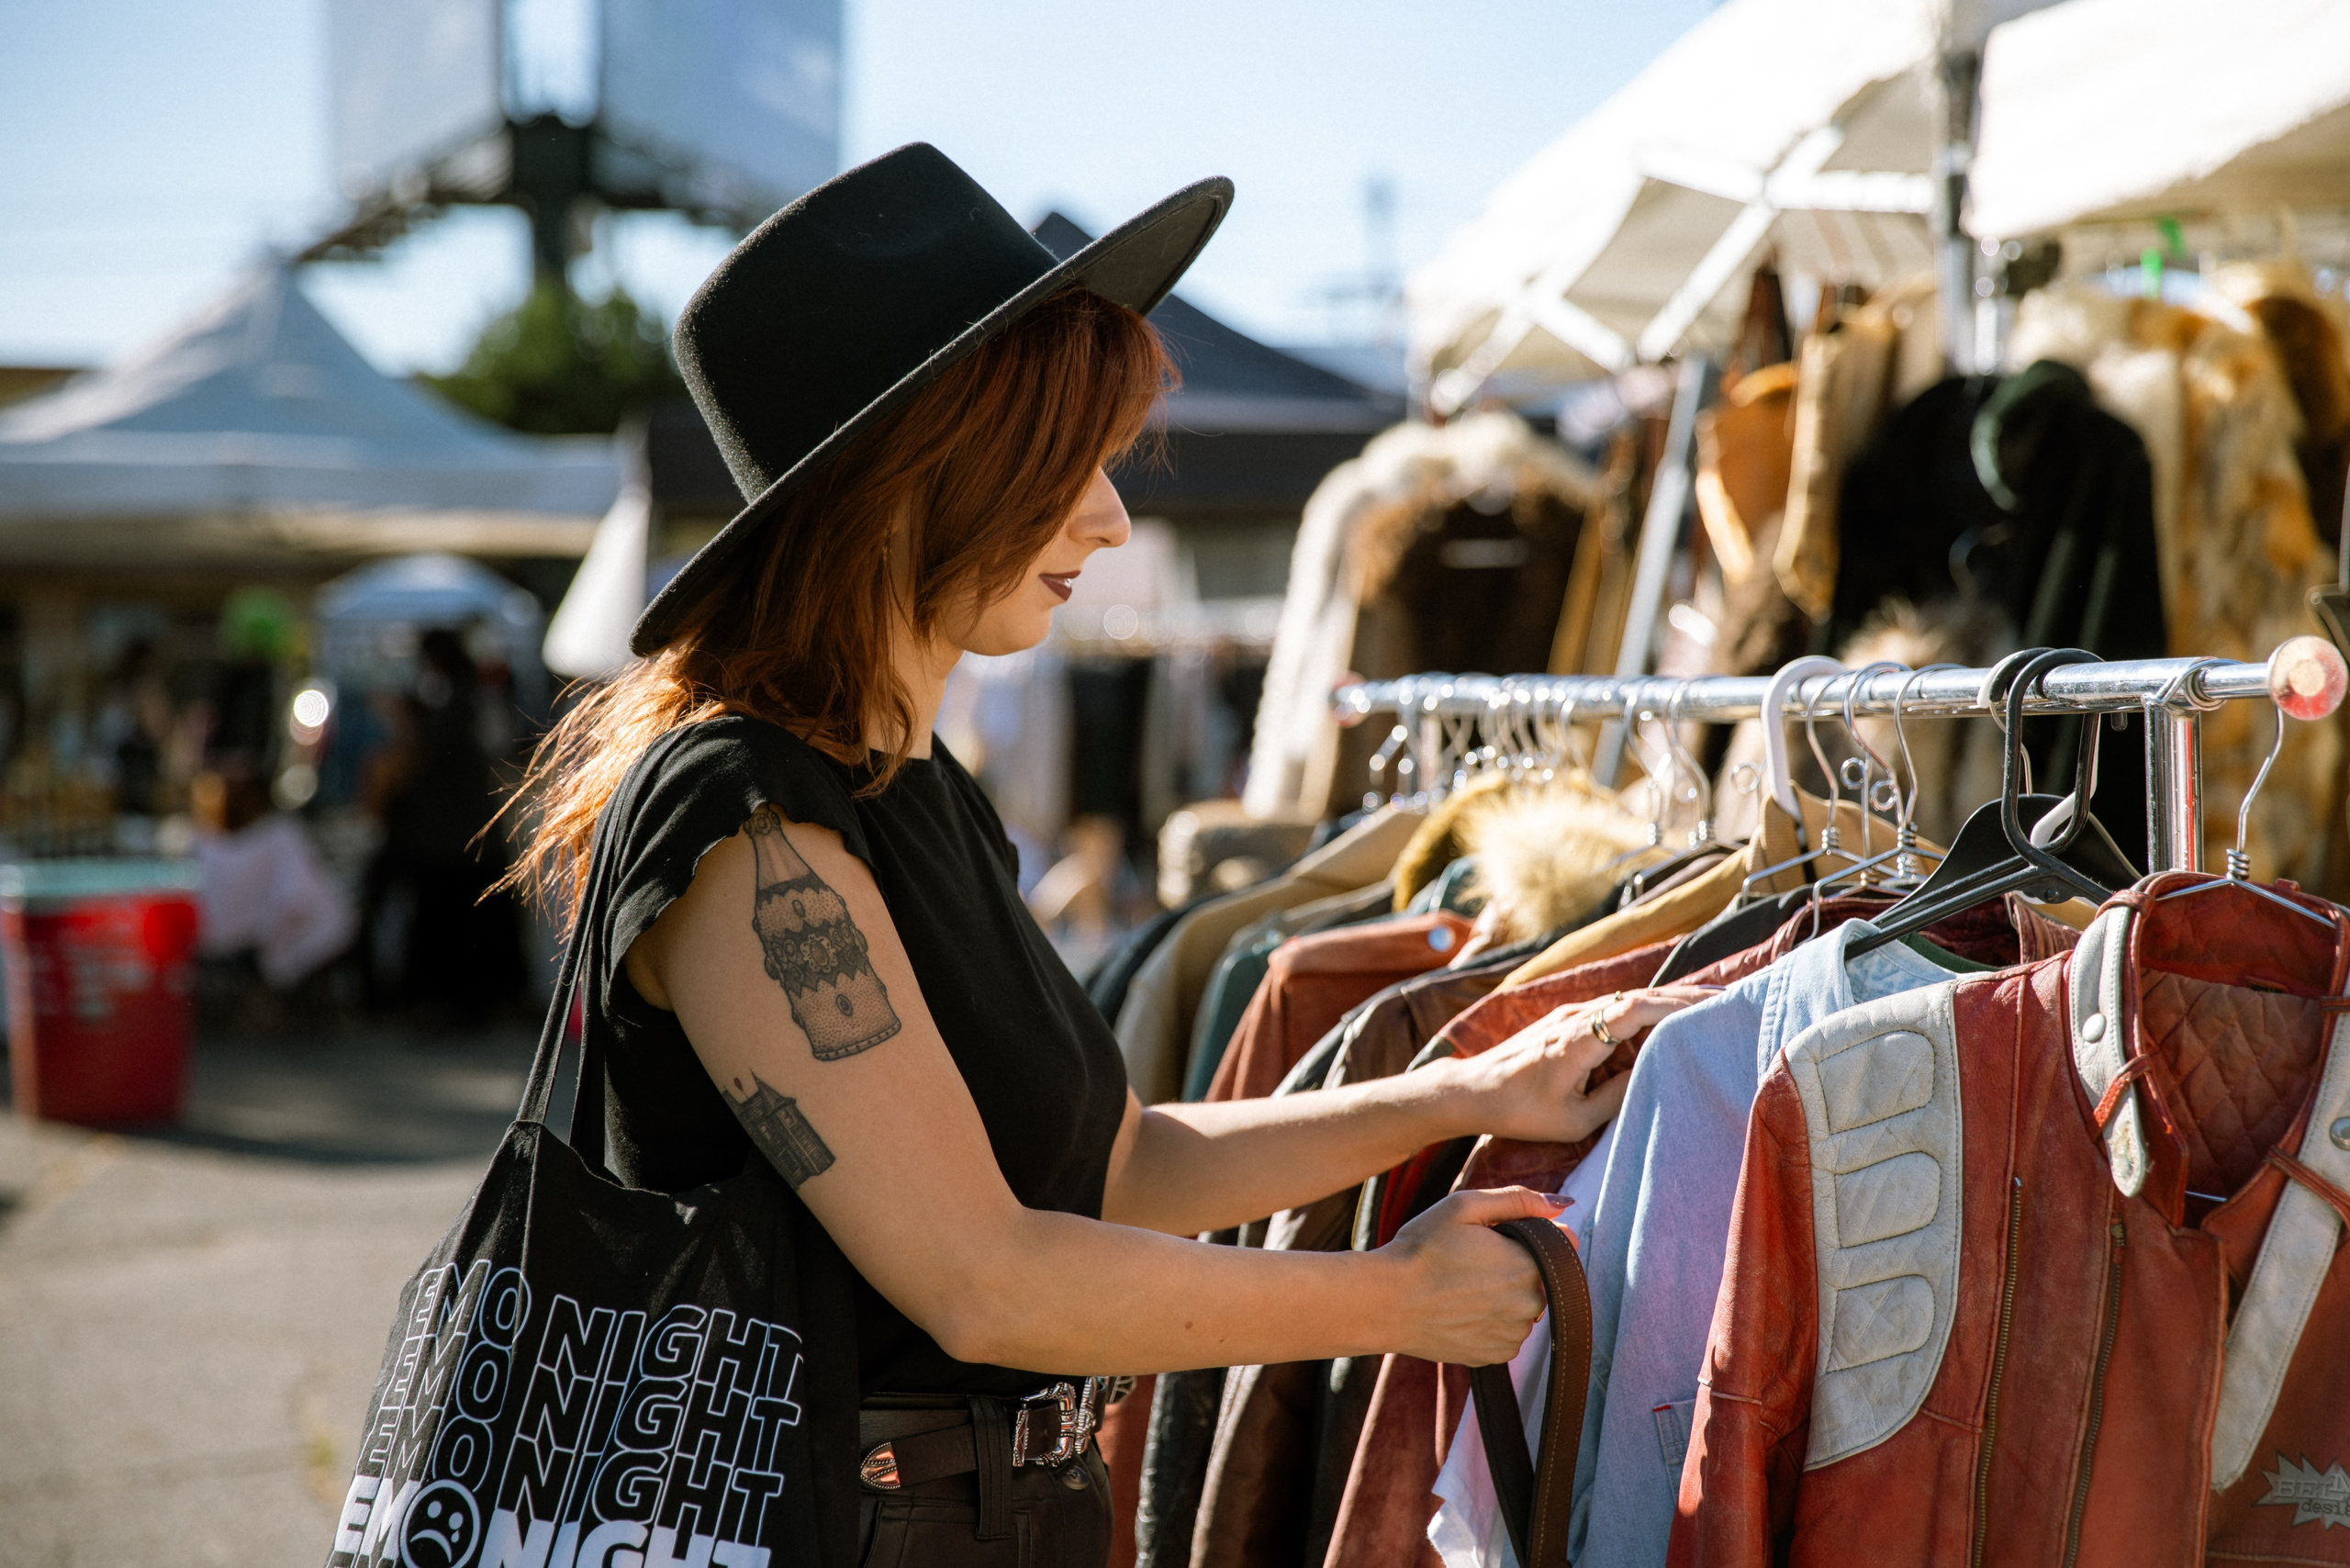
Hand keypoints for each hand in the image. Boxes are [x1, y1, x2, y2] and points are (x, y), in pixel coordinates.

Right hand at [1378, 1186, 1562, 1365]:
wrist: (1385, 1301)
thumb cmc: (1422, 1249)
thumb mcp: (1464, 1206)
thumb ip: (1518, 1200)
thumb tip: (1562, 1205)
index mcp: (1528, 1265)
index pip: (1561, 1246)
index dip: (1533, 1236)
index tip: (1502, 1237)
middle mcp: (1529, 1306)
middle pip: (1542, 1278)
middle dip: (1519, 1266)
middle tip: (1475, 1260)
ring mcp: (1512, 1335)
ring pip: (1525, 1308)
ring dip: (1507, 1296)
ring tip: (1465, 1286)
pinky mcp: (1494, 1356)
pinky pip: (1507, 1333)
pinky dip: (1493, 1322)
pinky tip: (1463, 1309)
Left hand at [1448, 986, 1717, 1144]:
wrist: (1472, 1090)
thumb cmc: (1520, 1110)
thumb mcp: (1574, 1119)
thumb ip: (1617, 1096)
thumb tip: (1651, 1074)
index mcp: (1578, 1038)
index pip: (1635, 1009)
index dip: (1675, 1004)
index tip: (1712, 1004)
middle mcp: (1575, 1017)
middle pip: (1638, 998)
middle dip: (1683, 999)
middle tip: (1726, 1003)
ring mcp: (1569, 1015)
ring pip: (1626, 1003)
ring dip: (1664, 1005)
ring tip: (1706, 1011)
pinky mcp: (1566, 1021)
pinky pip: (1611, 1012)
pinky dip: (1642, 1015)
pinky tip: (1664, 1024)